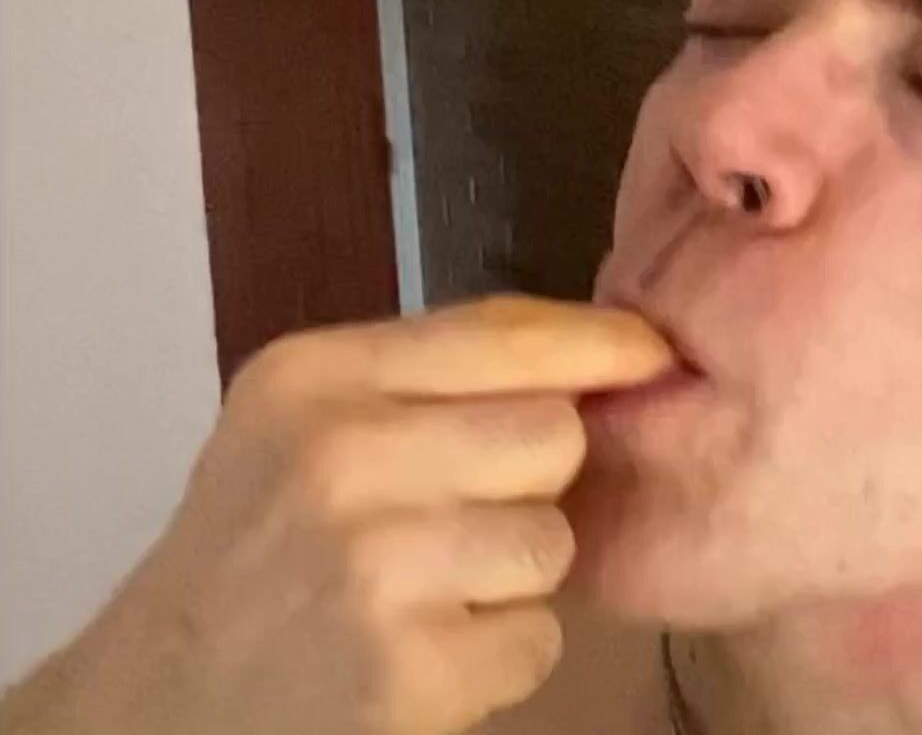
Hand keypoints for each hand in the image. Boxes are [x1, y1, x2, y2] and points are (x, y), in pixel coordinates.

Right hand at [0, 296, 670, 734]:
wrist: (159, 702)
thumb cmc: (256, 549)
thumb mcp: (303, 421)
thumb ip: (436, 373)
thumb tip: (608, 339)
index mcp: (313, 377)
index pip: (508, 335)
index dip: (601, 346)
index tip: (652, 356)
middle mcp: (338, 457)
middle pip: (553, 436)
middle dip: (528, 483)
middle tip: (450, 521)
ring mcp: (372, 567)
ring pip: (552, 542)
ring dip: (511, 580)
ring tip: (427, 592)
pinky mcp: (406, 670)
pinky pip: (537, 640)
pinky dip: (496, 660)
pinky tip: (421, 652)